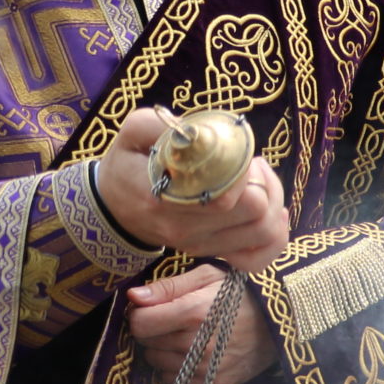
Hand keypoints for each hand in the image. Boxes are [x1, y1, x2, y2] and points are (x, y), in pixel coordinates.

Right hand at [96, 110, 290, 273]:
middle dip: (264, 181)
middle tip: (250, 164)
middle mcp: (183, 228)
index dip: (244, 169)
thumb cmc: (128, 164)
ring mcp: (198, 245)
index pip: (228, 193)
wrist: (111, 206)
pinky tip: (266, 212)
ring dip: (273, 203)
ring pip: (265, 232)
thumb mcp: (134, 132)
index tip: (236, 152)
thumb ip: (163, 125)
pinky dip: (272, 235)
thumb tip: (200, 132)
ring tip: (256, 183)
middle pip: (256, 211)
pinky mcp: (209, 252)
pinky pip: (256, 258)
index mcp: (164, 198)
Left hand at [127, 266, 280, 383]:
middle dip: (155, 332)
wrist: (284, 320)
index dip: (142, 315)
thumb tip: (133, 297)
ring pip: (158, 364)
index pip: (140, 324)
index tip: (153, 310)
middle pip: (147, 344)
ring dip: (165, 351)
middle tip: (175, 322)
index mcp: (194, 313)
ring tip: (187, 337)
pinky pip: (176, 381)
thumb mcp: (209, 276)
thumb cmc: (243, 292)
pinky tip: (197, 354)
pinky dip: (179, 368)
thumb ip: (169, 287)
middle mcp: (198, 345)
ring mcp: (207, 368)